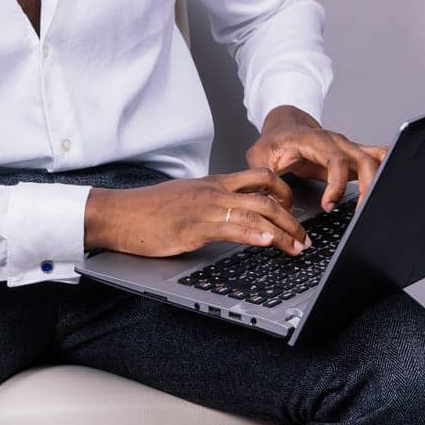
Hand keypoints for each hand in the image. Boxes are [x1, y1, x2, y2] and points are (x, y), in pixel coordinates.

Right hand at [84, 168, 311, 257]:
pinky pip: (232, 228)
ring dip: (282, 231)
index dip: (284, 192)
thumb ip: (211, 203)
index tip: (294, 212)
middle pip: (267, 194)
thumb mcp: (186, 199)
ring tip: (296, 247)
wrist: (120, 214)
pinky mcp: (195, 227)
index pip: (260, 177)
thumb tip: (230, 216)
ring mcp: (206, 207)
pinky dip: (254, 235)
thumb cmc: (148, 210)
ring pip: (256, 212)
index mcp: (214, 183)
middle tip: (304, 237)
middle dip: (292, 218)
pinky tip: (267, 243)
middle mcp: (214, 191)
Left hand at [247, 105, 388, 210]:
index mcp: (314, 140)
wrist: (284, 126)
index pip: (336, 159)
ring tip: (371, 207)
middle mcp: (336, 141)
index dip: (336, 183)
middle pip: (363, 160)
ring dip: (378, 183)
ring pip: (375, 159)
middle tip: (356, 212)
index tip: (329, 204)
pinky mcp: (353, 156)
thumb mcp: (259, 157)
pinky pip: (377, 157)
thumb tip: (279, 204)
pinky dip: (386, 169)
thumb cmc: (274, 141)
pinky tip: (390, 184)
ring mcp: (347, 147)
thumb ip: (265, 180)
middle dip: (366, 187)